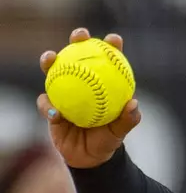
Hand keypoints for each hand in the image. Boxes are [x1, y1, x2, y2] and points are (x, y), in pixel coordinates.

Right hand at [37, 28, 141, 167]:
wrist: (88, 157)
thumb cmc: (107, 140)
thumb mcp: (119, 132)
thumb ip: (128, 119)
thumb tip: (133, 104)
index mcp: (101, 84)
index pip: (107, 61)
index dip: (110, 46)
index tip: (114, 39)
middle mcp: (80, 82)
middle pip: (76, 55)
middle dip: (77, 40)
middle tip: (79, 36)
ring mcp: (62, 92)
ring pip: (53, 71)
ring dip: (50, 61)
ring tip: (50, 59)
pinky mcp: (48, 106)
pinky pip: (45, 103)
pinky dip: (48, 106)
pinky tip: (54, 111)